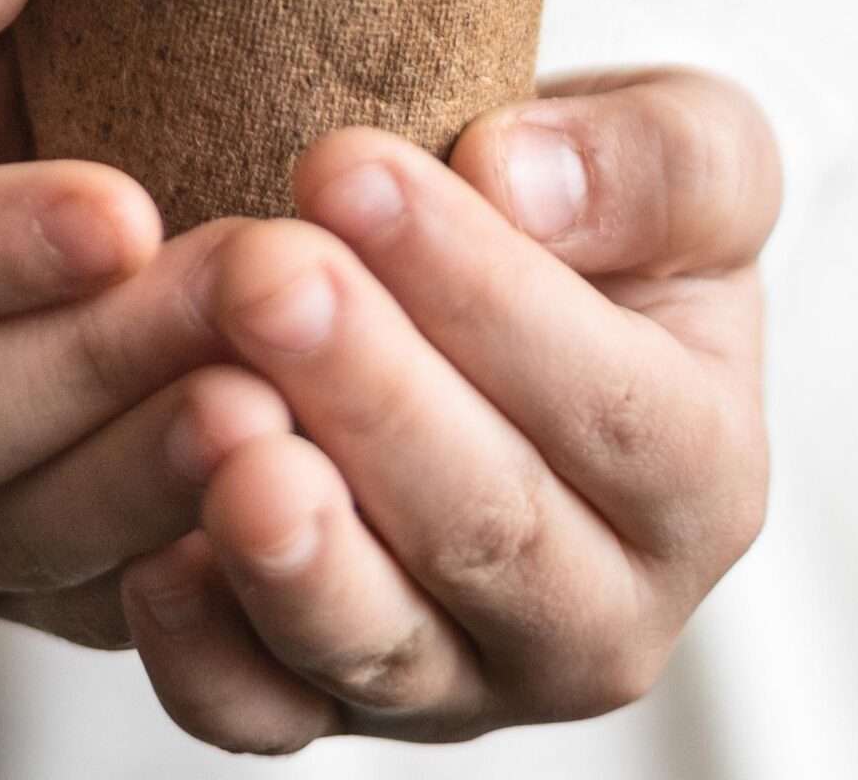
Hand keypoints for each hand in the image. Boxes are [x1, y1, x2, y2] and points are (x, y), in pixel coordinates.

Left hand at [115, 67, 780, 748]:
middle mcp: (602, 613)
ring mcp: (466, 677)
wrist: (503, 278)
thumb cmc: (596, 210)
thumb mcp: (688, 145)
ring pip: (383, 643)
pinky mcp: (334, 703)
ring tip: (219, 421)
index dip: (476, 288)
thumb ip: (653, 162)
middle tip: (264, 273)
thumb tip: (520, 182)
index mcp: (703, 476)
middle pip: (489, 526)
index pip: (602, 400)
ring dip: (294, 544)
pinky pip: (265, 712)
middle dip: (367, 393)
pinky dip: (207, 650)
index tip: (348, 168)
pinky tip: (153, 552)